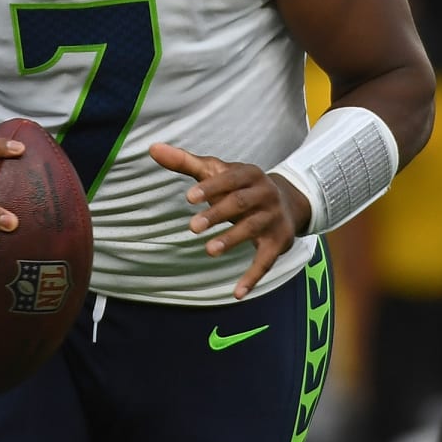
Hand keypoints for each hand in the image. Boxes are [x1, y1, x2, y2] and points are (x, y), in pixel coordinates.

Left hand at [152, 143, 308, 299]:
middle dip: (217, 214)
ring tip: (209, 250)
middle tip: (192, 228)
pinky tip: (236, 294)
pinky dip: (252, 278)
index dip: (210, 188)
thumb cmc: (240, 187)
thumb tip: (153, 148)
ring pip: (252, 228)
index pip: (230, 179)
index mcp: (249, 174)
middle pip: (240, 203)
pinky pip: (265, 261)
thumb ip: (185, 162)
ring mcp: (273, 219)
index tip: (189, 198)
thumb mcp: (217, 172)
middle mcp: (265, 194)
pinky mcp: (278, 242)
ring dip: (232, 239)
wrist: (289, 202)